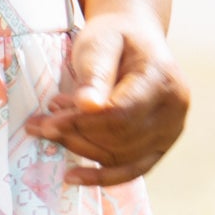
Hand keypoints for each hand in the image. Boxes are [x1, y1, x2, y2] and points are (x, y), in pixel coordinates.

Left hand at [24, 1, 189, 185]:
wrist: (134, 39)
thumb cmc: (114, 37)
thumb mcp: (100, 43)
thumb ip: (95, 73)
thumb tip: (87, 106)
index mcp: (163, 79)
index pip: (121, 113)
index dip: (81, 122)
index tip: (46, 121)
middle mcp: (175, 110)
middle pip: (120, 138)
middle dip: (75, 135)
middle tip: (39, 125)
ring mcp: (171, 131)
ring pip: (122, 156)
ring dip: (80, 150)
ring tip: (49, 132)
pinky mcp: (160, 147)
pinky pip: (131, 170)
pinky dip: (101, 177)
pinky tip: (73, 177)